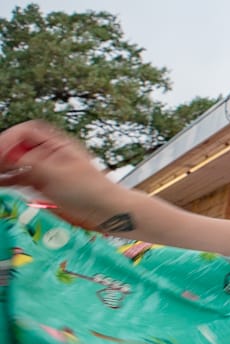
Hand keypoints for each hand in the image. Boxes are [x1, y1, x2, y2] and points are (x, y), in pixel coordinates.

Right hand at [0, 121, 116, 227]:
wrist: (105, 210)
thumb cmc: (91, 189)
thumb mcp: (58, 174)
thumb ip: (31, 163)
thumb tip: (8, 155)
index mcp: (57, 145)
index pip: (27, 132)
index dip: (11, 139)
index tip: (2, 153)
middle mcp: (49, 155)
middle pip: (18, 147)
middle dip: (4, 153)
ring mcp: (45, 170)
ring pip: (16, 163)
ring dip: (3, 167)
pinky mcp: (43, 185)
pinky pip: (20, 178)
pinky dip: (7, 179)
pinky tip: (0, 182)